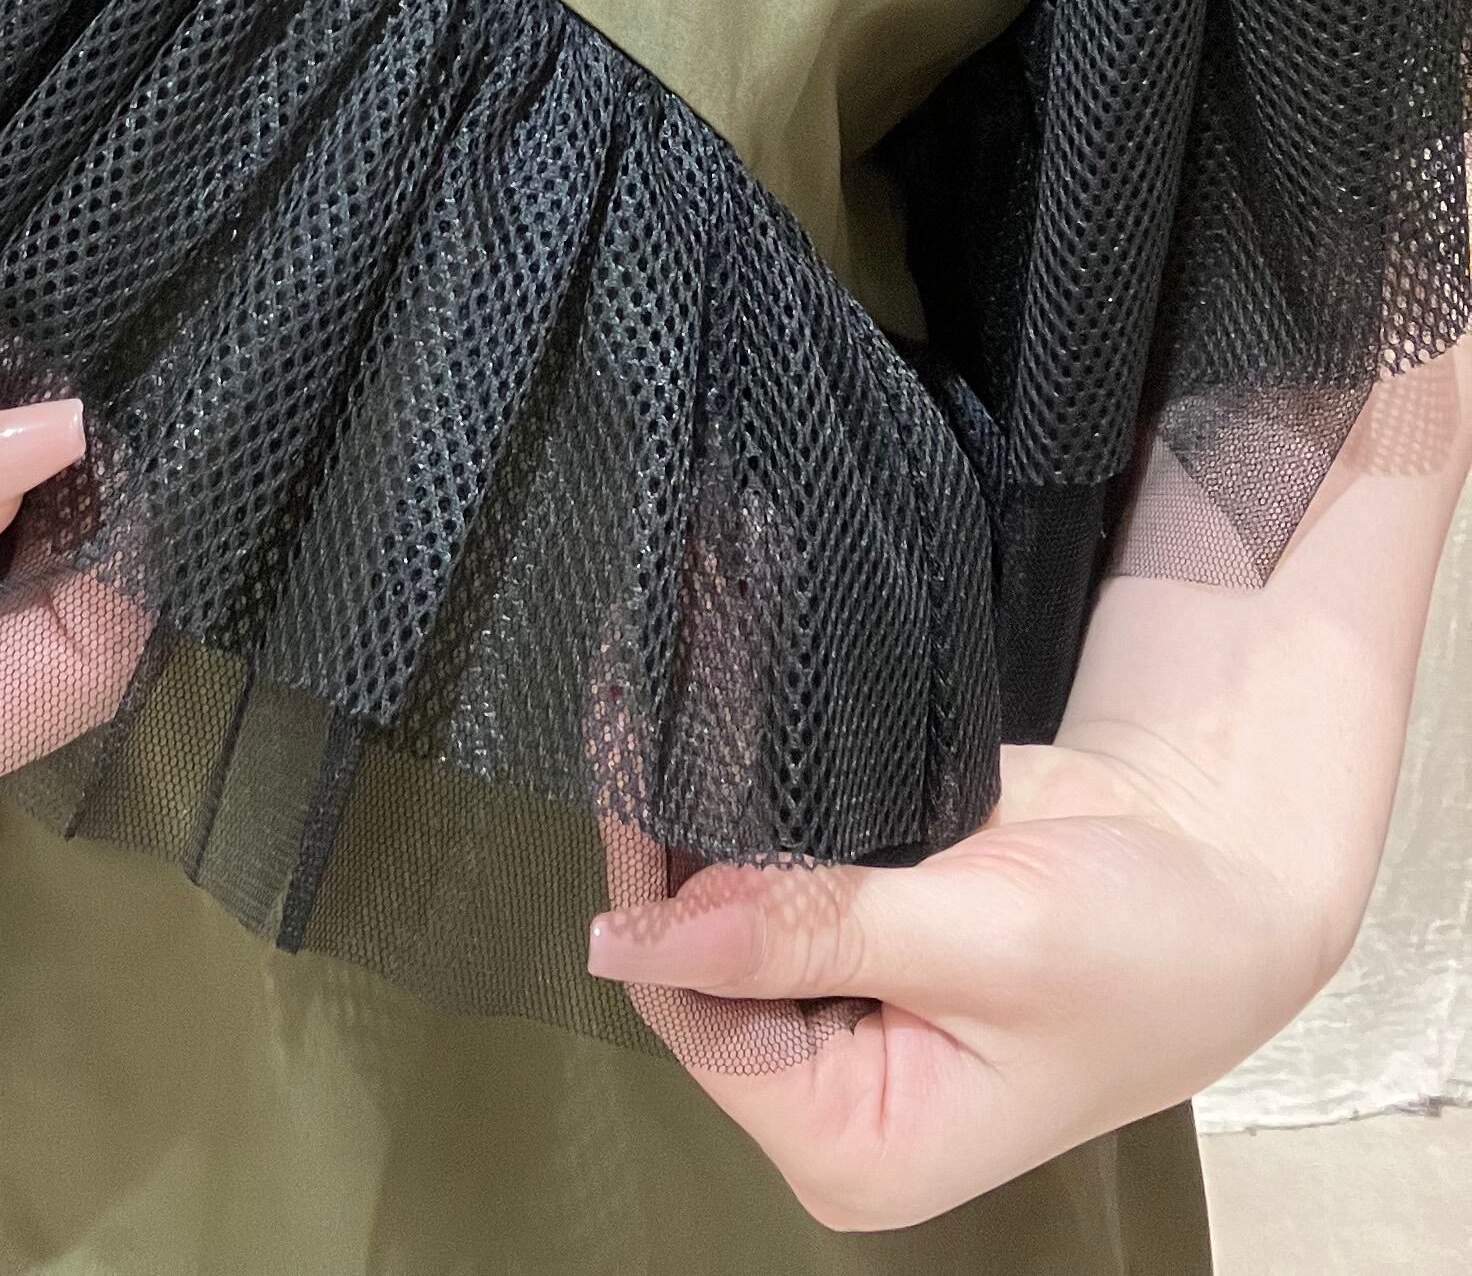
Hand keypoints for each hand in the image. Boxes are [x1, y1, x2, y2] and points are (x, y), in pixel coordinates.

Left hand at [587, 346, 1471, 1226]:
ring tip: (660, 705)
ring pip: (718, 911)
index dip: (656, 905)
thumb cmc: (1141, 943)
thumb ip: (816, 933)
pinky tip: (715, 727)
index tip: (633, 775)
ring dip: (694, 817)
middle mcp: (829, 1094)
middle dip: (667, 849)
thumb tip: (639, 936)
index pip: (700, 1025)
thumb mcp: (984, 941)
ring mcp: (834, 1013)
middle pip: (694, 969)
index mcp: (858, 1145)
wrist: (1216, 868)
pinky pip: (767, 873)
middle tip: (638, 714)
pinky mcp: (850, 939)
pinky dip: (741, 806)